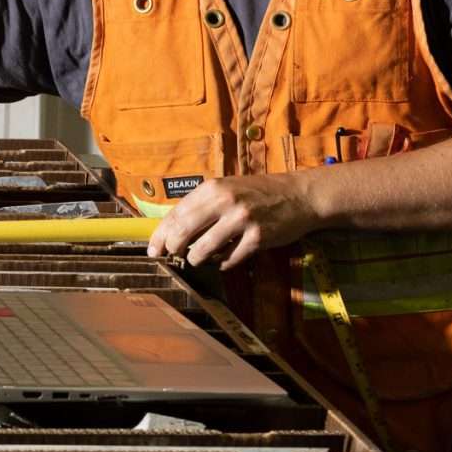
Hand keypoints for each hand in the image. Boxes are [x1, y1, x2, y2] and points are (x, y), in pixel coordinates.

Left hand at [151, 174, 321, 270]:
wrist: (299, 195)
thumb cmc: (258, 193)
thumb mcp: (227, 189)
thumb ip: (202, 205)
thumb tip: (172, 229)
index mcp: (212, 188)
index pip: (176, 214)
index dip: (161, 235)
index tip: (153, 249)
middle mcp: (224, 201)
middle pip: (184, 232)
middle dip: (173, 248)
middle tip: (172, 256)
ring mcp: (241, 220)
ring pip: (204, 250)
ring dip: (197, 259)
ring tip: (198, 259)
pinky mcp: (257, 238)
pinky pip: (230, 259)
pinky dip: (223, 263)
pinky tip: (224, 260)